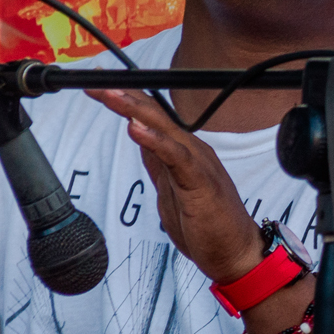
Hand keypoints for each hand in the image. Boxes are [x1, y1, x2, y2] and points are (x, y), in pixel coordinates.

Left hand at [93, 89, 262, 285]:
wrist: (237, 253)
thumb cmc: (210, 225)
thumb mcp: (171, 190)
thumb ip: (158, 161)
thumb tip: (140, 137)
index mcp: (185, 152)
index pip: (152, 118)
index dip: (126, 99)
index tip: (99, 85)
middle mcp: (193, 150)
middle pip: (155, 115)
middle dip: (124, 96)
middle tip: (96, 80)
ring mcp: (198, 164)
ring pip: (164, 128)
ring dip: (135, 110)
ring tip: (111, 94)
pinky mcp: (200, 182)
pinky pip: (175, 157)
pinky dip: (155, 141)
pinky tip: (136, 129)